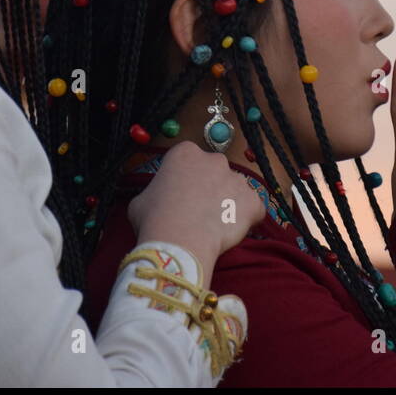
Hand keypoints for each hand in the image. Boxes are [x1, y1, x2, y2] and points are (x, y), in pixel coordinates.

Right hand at [128, 141, 266, 278]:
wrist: (178, 242)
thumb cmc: (154, 219)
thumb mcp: (141, 199)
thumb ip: (156, 191)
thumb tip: (158, 199)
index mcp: (185, 152)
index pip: (189, 160)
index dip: (185, 179)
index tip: (181, 195)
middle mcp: (214, 159)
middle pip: (215, 171)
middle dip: (210, 187)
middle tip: (198, 210)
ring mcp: (236, 179)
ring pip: (235, 189)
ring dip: (228, 202)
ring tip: (214, 225)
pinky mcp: (252, 201)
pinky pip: (254, 208)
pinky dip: (247, 218)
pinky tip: (233, 231)